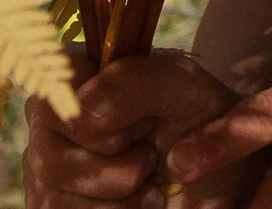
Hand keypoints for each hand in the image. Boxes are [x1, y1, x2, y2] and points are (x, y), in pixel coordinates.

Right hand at [23, 49, 264, 208]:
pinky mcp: (56, 203)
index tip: (142, 124)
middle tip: (151, 155)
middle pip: (49, 156)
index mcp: (77, 75)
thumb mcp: (184, 87)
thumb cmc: (202, 122)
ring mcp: (49, 167)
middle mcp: (53, 120)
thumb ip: (135, 81)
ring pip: (55, 197)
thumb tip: (83, 111)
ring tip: (147, 182)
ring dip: (117, 196)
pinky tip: (137, 203)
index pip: (53, 97)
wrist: (222, 177)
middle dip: (117, 166)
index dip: (98, 120)